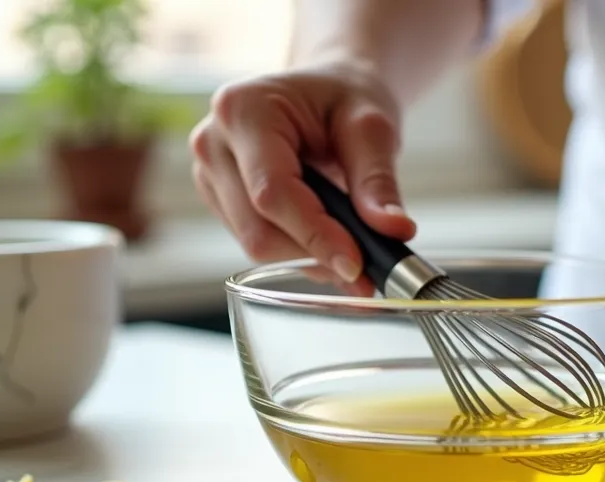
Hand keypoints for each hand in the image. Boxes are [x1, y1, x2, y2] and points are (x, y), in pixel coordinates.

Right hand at [189, 62, 415, 295]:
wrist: (327, 90)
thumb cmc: (345, 98)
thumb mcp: (372, 128)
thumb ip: (378, 180)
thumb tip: (394, 230)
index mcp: (244, 109)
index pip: (273, 192)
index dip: (315, 235)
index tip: (356, 264)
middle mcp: (213, 142)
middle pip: (258, 230)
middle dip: (315, 253)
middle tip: (367, 268)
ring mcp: (210, 173)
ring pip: (256, 244)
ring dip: (308, 256)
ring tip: (352, 244)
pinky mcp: (219, 199)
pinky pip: (257, 242)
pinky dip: (298, 251)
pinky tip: (327, 235)